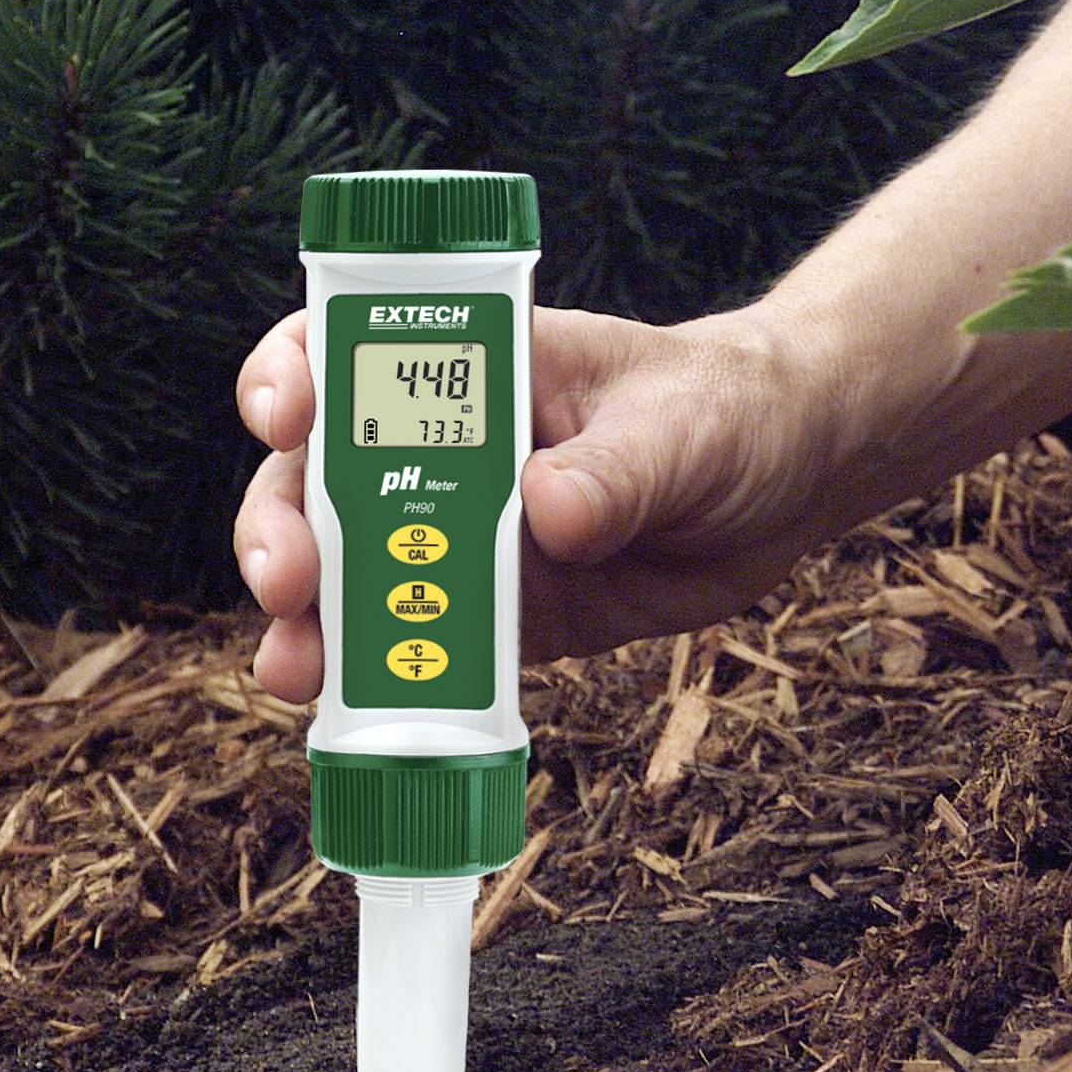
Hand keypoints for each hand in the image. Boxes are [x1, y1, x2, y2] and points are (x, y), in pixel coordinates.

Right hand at [233, 302, 841, 702]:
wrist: (791, 483)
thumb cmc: (728, 410)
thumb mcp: (683, 427)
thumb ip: (616, 470)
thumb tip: (545, 511)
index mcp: (475, 370)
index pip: (349, 352)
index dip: (291, 376)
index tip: (284, 416)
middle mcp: (445, 453)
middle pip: (320, 481)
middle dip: (280, 527)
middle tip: (287, 579)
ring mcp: (463, 541)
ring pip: (354, 578)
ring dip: (311, 623)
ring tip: (292, 670)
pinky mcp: (500, 620)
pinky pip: (424, 655)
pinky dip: (386, 687)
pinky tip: (357, 719)